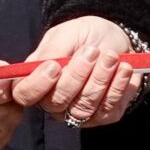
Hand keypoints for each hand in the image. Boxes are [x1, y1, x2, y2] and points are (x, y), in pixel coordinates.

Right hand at [13, 16, 146, 125]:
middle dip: (77, 75)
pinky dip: (118, 87)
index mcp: (36, 80)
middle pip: (57, 102)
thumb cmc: (85, 36)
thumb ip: (53, 50)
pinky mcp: (103, 116)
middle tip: (92, 51)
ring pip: (84, 106)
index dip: (37, 85)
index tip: (54, 66)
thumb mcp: (66, 33)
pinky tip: (124, 68)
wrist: (115, 40)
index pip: (25, 94)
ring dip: (100, 80)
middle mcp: (53, 102)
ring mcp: (78, 112)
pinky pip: (108, 108)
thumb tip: (44, 65)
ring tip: (111, 56)